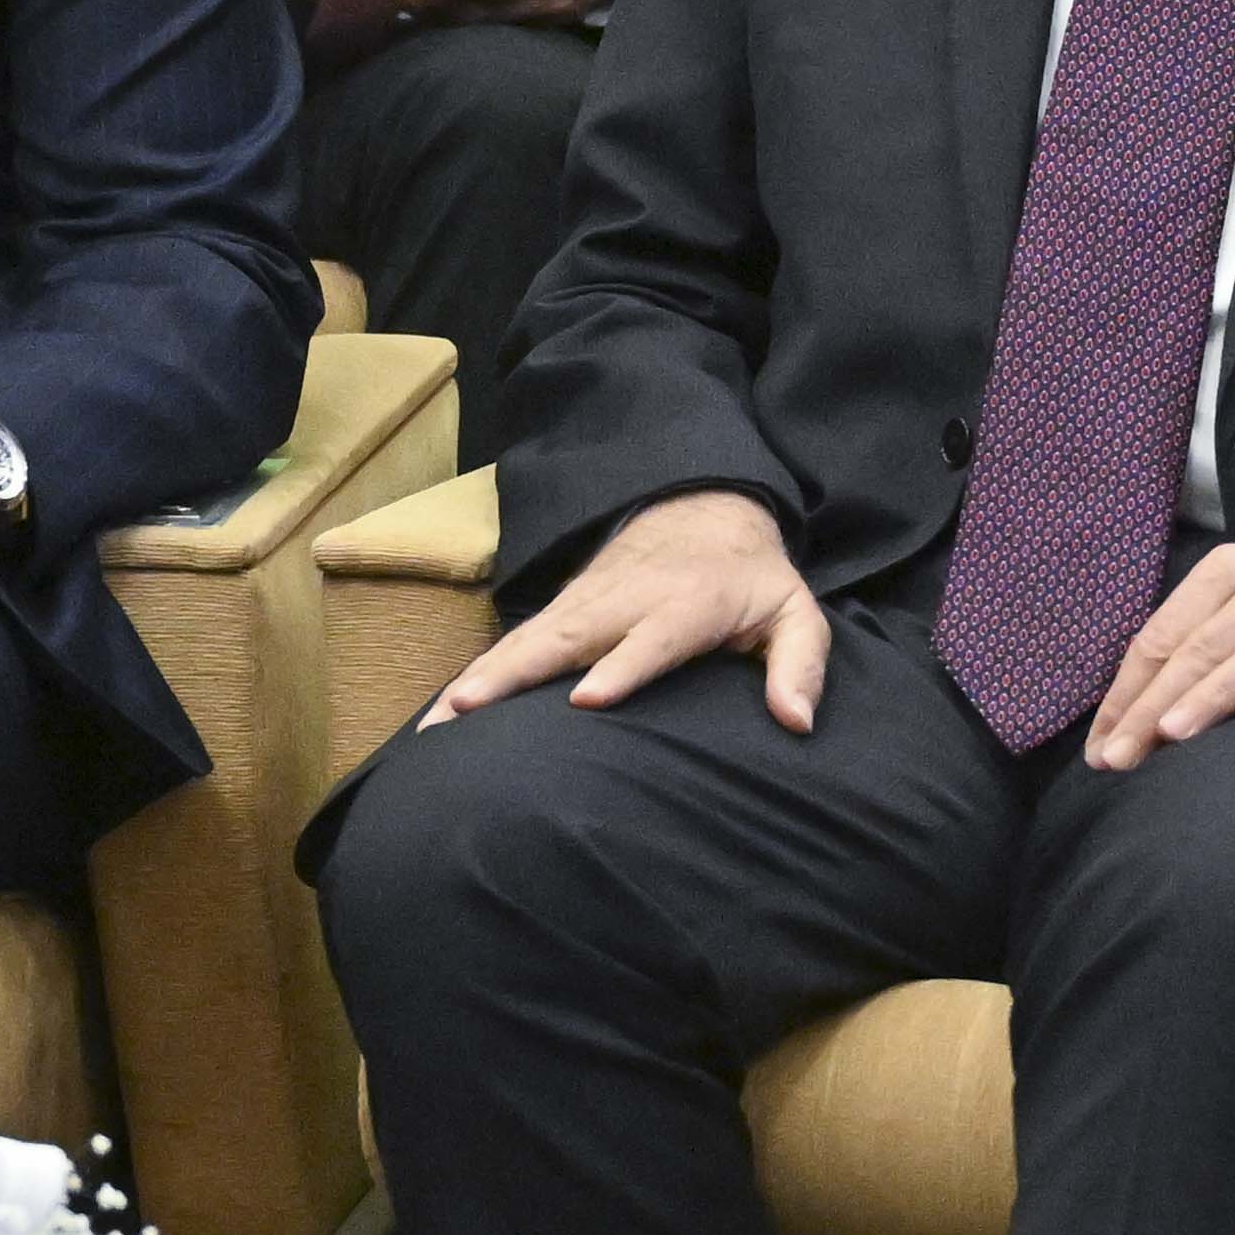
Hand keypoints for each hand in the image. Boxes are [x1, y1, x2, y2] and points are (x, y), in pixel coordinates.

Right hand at [431, 485, 824, 732]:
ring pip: (527, 642)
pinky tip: (440, 714)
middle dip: (515, 675)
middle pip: (566, 639)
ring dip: (478, 680)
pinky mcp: (562, 611)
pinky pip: (514, 644)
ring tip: (434, 724)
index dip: (622, 666)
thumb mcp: (795, 612)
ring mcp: (586, 604)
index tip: (589, 699)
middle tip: (467, 713)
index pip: (652, 638)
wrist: (702, 510)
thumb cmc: (750, 580)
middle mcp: (626, 602)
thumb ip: (800, 664)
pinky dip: (475, 675)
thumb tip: (795, 721)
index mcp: (687, 605)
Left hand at [1087, 520, 1234, 767]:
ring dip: (1213, 694)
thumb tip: (1136, 699)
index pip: (1163, 634)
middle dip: (1153, 706)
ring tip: (1174, 734)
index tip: (1099, 746)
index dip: (1127, 691)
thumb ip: (1199, 630)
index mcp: (1230, 570)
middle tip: (1118, 758)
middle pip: (1200, 648)